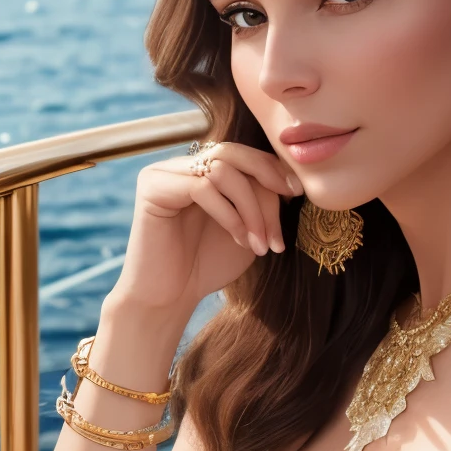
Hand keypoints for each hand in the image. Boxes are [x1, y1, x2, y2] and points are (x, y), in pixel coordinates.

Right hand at [113, 141, 303, 316]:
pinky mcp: (152, 187)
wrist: (171, 298)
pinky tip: (240, 240)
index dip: (273, 169)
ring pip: (222, 169)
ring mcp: (165, 173)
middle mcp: (183, 166)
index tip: (297, 193)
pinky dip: (229, 214)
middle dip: (267, 180)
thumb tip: (292, 180)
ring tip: (259, 244)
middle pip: (233, 152)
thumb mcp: (248, 228)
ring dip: (251, 208)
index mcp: (204, 171)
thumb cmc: (208, 266)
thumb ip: (262, 201)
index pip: (243, 155)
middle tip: (289, 203)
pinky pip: (202, 187)